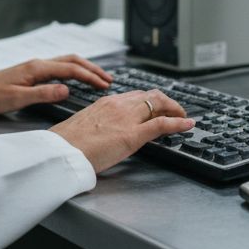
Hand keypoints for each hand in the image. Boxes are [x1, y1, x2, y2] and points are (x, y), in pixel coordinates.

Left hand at [0, 54, 112, 114]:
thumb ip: (43, 94)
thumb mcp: (17, 99)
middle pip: (72, 60)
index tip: (104, 85)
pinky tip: (77, 78)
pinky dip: (74, 70)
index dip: (90, 76)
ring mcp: (35, 66)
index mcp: (37, 68)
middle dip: (92, 68)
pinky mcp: (32, 72)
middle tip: (108, 80)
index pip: (71, 69)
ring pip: (66, 61)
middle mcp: (38, 63)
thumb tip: (67, 89)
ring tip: (98, 78)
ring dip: (85, 68)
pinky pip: (59, 67)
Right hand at [49, 88, 194, 173]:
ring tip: (182, 117)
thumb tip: (104, 132)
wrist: (60, 152)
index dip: (150, 101)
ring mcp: (127, 119)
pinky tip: (187, 125)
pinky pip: (162, 124)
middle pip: (150, 96)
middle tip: (175, 111)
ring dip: (174, 109)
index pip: (135, 96)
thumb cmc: (66, 144)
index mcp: (106, 102)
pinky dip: (178, 123)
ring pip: (159, 105)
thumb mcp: (84, 126)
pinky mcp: (132, 135)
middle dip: (166, 102)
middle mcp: (118, 105)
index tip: (156, 107)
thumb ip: (99, 124)